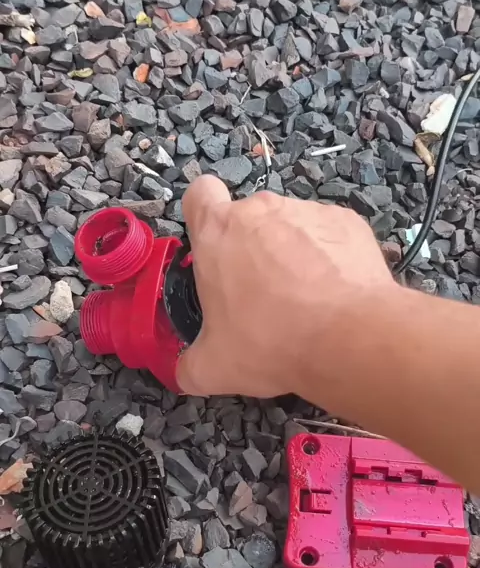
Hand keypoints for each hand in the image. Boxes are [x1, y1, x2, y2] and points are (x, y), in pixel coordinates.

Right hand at [176, 176, 396, 397]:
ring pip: (291, 226)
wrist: (349, 337)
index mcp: (218, 232)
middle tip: (261, 295)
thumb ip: (190, 365)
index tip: (213, 244)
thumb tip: (185, 373)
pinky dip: (329, 257)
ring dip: (292, 253)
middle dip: (252, 248)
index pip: (199, 194)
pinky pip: (329, 234)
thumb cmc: (273, 342)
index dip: (203, 215)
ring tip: (306, 299)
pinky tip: (334, 293)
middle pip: (248, 218)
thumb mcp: (214, 367)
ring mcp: (307, 211)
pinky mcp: (347, 221)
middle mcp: (260, 210)